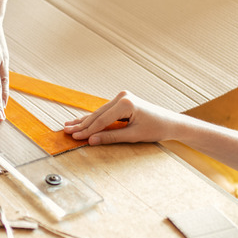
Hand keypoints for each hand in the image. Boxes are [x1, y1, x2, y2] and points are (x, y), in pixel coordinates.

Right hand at [63, 91, 178, 144]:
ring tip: (68, 126)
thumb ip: (110, 137)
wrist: (170, 123)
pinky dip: (94, 118)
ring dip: (84, 121)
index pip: (102, 120)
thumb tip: (91, 140)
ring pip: (99, 112)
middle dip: (82, 125)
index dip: (87, 131)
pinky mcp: (122, 101)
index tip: (75, 138)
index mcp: (126, 103)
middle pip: (97, 115)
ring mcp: (122, 97)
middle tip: (67, 132)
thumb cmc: (156, 128)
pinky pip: (104, 112)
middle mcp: (122, 97)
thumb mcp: (133, 136)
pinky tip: (81, 121)